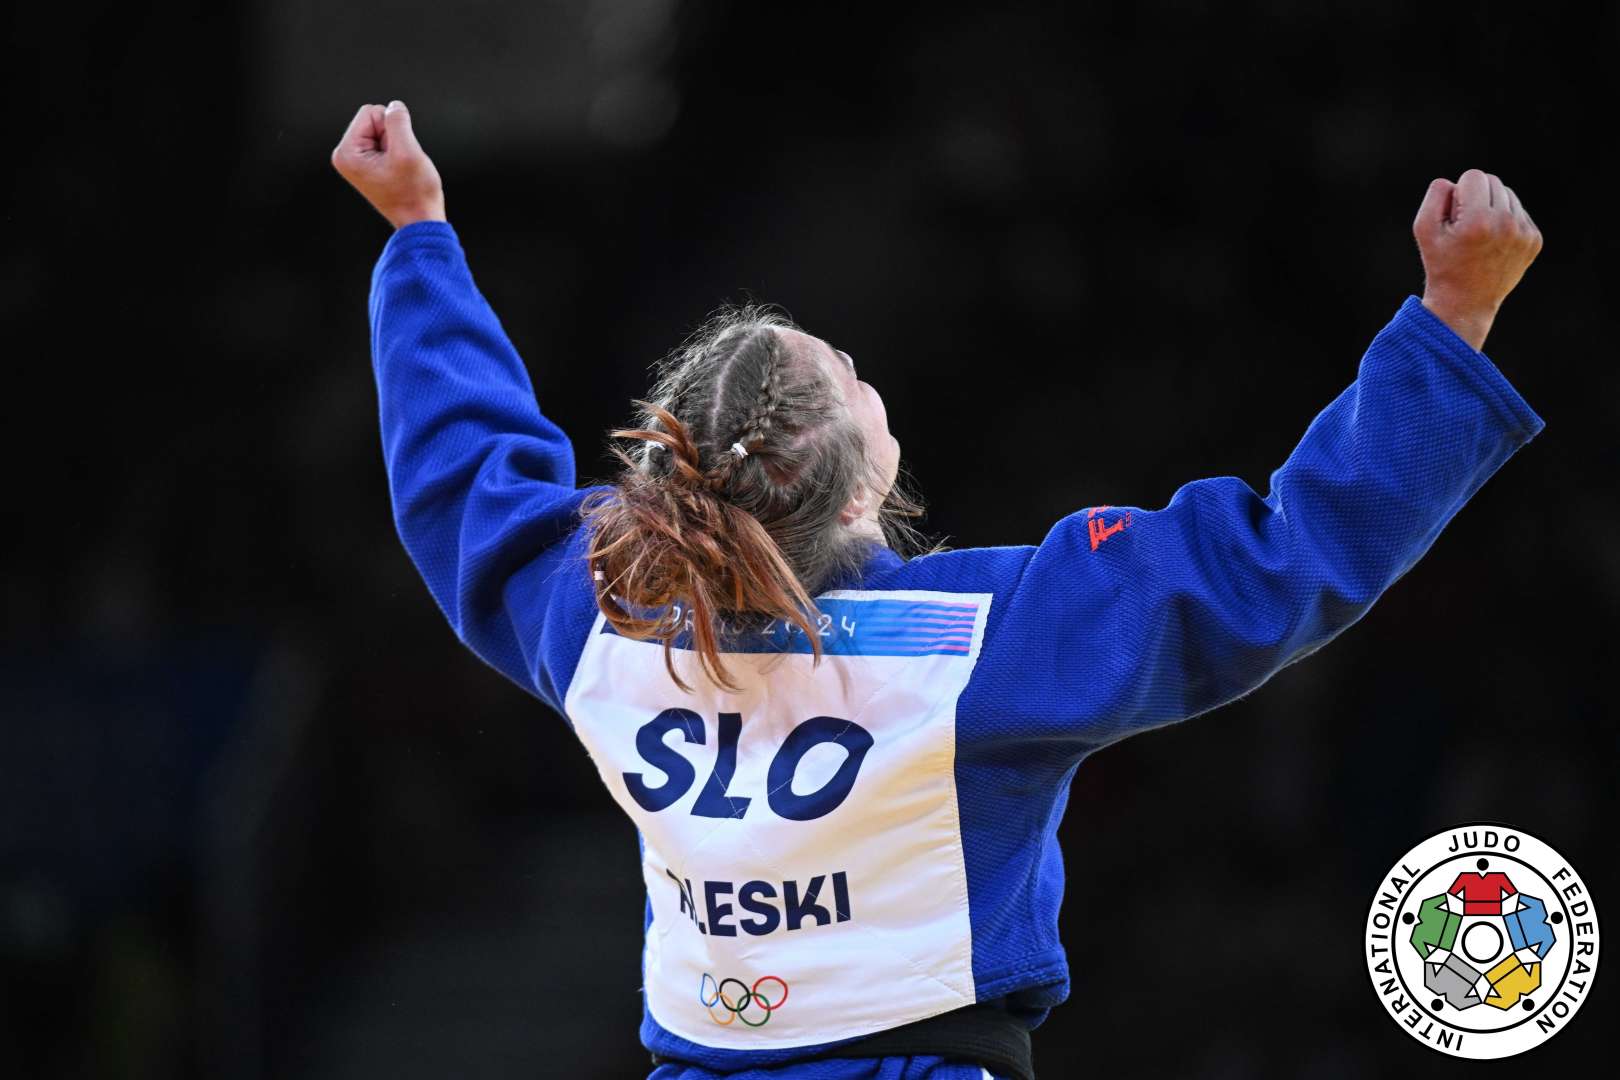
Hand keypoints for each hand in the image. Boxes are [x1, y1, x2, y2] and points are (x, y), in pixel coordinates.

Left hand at [331, 101, 446, 229]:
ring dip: (398, 146)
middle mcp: (346, 155)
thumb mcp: (408, 152)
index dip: (392, 128)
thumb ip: (398, 122)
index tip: (397, 155)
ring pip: (383, 131)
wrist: (420, 220)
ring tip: (400, 169)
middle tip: (399, 163)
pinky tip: (399, 171)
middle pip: (374, 120)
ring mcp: (356, 160)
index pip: (371, 111)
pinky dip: (397, 153)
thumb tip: (394, 105)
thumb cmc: (414, 193)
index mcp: (347, 152)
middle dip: (394, 137)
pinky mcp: (367, 164)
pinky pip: (386, 142)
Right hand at [1412, 169, 1542, 350]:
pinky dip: (1505, 221)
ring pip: (1508, 195)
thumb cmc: (1441, 263)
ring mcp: (1524, 233)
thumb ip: (1436, 195)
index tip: (1454, 216)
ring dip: (1491, 206)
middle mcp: (1505, 224)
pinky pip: (1519, 212)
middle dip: (1476, 196)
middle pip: (1493, 181)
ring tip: (1479, 234)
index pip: (1473, 176)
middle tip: (1465, 226)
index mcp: (1477, 221)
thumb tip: (1456, 182)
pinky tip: (1493, 242)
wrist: (1466, 303)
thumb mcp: (1423, 229)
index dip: (1458, 192)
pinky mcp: (1534, 241)